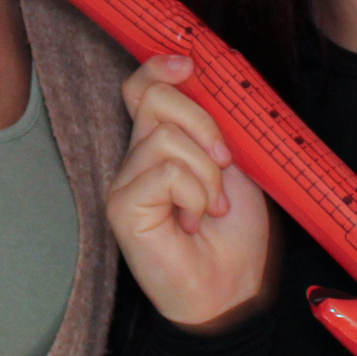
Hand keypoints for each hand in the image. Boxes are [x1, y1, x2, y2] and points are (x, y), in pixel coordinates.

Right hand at [105, 56, 271, 329]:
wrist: (232, 290)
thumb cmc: (234, 235)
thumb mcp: (235, 166)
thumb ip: (216, 126)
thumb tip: (204, 79)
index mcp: (162, 143)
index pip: (142, 87)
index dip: (160, 66)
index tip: (189, 65)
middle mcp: (137, 157)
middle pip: (154, 97)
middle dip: (203, 124)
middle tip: (224, 164)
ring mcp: (125, 181)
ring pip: (166, 136)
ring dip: (207, 172)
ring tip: (211, 206)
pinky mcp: (121, 206)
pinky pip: (165, 171)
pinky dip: (195, 193)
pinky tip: (195, 220)